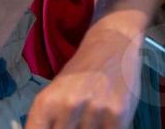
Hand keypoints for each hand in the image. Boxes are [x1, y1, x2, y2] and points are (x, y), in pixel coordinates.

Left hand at [26, 30, 141, 128]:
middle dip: (72, 128)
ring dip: (90, 128)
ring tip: (94, 114)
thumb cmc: (80, 74)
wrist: (113, 43)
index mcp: (46, 103)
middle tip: (77, 119)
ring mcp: (94, 109)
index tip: (56, 127)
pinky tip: (108, 117)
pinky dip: (108, 128)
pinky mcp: (118, 112)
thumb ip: (47, 123)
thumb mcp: (54, 95)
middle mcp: (68, 105)